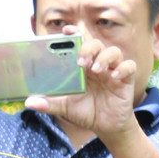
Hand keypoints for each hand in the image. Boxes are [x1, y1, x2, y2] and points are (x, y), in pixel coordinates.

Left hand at [25, 36, 140, 141]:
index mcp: (82, 67)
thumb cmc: (85, 111)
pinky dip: (123, 68)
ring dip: (104, 57)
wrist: (105, 126)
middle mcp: (97, 65)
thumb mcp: (64, 107)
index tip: (66, 31)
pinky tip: (114, 76)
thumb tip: (29, 102)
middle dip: (88, 48)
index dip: (75, 34)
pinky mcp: (126, 80)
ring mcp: (112, 71)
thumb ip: (49, 103)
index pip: (80, 44)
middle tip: (80, 62)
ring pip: (113, 52)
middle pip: (96, 44)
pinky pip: (129, 66)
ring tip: (94, 70)